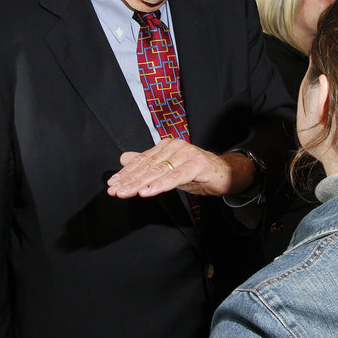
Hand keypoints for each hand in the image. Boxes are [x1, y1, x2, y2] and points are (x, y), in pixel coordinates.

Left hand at [106, 138, 254, 198]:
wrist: (225, 174)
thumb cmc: (197, 171)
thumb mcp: (169, 169)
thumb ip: (147, 163)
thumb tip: (124, 158)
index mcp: (166, 146)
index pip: (142, 161)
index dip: (126, 173)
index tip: (112, 184)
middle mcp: (175, 146)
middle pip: (148, 166)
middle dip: (129, 180)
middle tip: (115, 191)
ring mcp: (187, 154)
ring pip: (159, 171)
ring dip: (140, 183)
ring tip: (126, 192)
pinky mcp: (197, 164)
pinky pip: (175, 176)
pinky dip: (160, 185)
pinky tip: (147, 191)